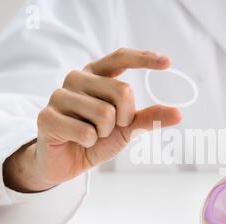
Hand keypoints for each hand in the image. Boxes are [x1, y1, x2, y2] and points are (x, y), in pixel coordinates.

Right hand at [3, 48, 181, 191]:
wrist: (66, 162)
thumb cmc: (96, 139)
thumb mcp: (127, 128)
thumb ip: (149, 118)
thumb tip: (178, 114)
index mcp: (95, 75)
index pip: (120, 58)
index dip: (144, 58)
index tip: (168, 63)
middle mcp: (76, 79)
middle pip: (122, 91)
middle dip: (124, 119)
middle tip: (108, 129)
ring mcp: (59, 96)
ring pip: (105, 114)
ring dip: (104, 133)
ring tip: (91, 135)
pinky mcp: (47, 117)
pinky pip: (86, 132)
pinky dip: (89, 143)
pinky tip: (77, 141)